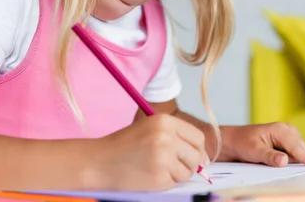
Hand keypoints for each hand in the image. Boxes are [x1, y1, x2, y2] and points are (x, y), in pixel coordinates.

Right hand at [91, 114, 208, 190]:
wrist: (99, 161)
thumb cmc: (124, 145)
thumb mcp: (149, 129)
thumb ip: (175, 137)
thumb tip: (204, 159)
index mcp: (164, 121)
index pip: (197, 137)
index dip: (197, 149)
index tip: (192, 157)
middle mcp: (167, 137)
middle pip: (196, 155)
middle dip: (189, 164)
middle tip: (174, 166)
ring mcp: (164, 157)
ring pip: (188, 171)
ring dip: (177, 175)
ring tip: (158, 170)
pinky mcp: (160, 176)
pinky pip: (175, 183)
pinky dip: (166, 183)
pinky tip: (150, 176)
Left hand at [220, 122, 304, 166]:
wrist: (234, 141)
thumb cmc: (242, 143)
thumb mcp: (254, 151)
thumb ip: (269, 156)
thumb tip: (284, 161)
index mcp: (281, 129)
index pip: (297, 147)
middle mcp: (288, 131)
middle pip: (301, 151)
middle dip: (300, 161)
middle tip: (293, 169)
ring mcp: (290, 137)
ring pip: (300, 154)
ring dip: (295, 161)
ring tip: (277, 162)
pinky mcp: (288, 144)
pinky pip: (295, 155)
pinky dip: (292, 160)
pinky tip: (282, 162)